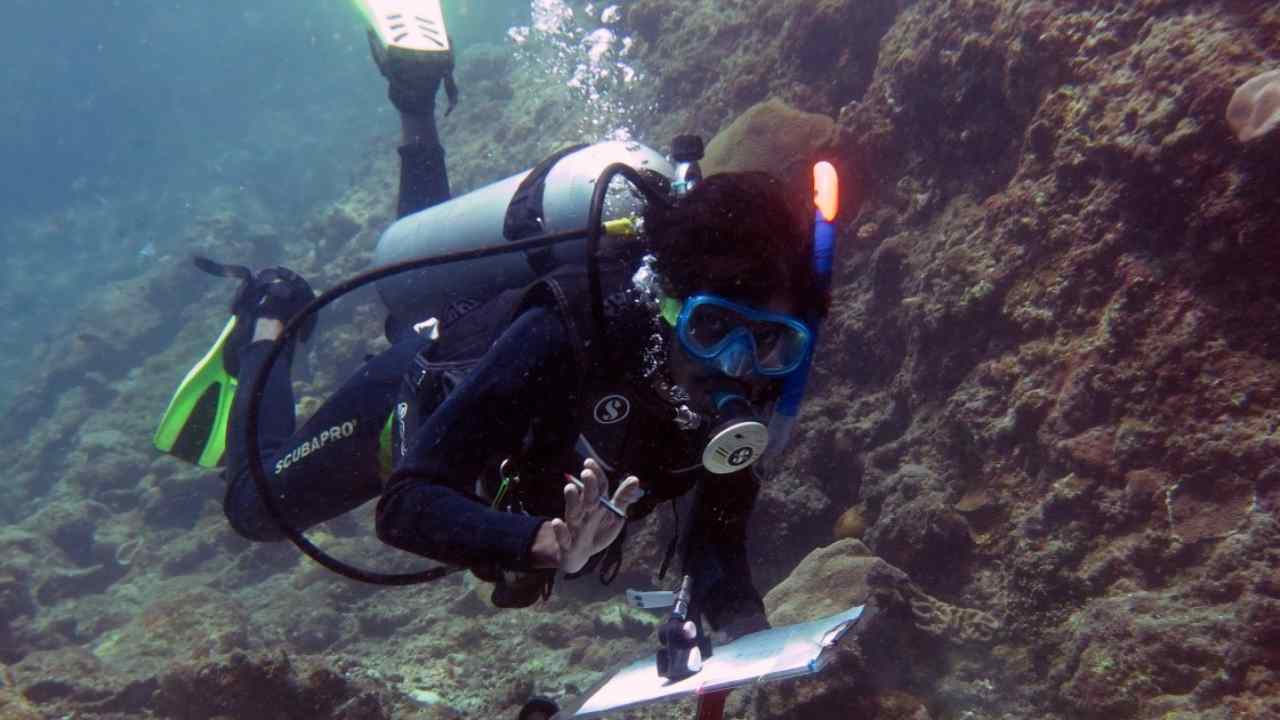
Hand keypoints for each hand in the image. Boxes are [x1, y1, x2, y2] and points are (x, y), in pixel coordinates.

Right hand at [561, 459, 640, 573]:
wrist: (578, 555)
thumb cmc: (597, 531)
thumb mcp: (613, 517)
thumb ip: (622, 499)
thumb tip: (634, 478)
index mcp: (595, 504)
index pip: (598, 486)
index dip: (596, 474)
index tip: (589, 462)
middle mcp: (583, 512)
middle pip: (587, 497)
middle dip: (588, 486)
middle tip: (586, 474)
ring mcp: (574, 527)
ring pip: (573, 513)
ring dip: (572, 501)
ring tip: (570, 488)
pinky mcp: (567, 544)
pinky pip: (563, 537)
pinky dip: (560, 531)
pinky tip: (557, 522)